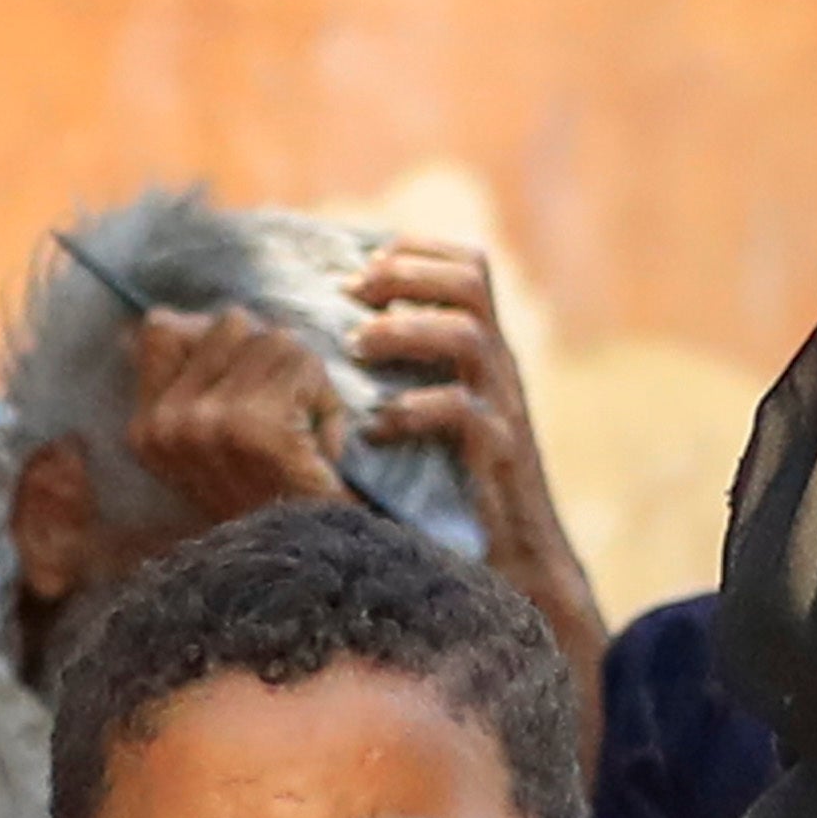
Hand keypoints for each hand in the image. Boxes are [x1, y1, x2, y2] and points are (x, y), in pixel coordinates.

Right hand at [117, 304, 353, 534]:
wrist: (314, 573)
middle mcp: (166, 423)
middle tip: (289, 425)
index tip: (252, 392)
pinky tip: (323, 451)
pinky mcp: (255, 427)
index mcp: (146, 428)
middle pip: (231, 324)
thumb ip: (198, 381)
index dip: (223, 345)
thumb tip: (179, 315)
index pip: (163, 329)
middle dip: (274, 363)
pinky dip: (328, 402)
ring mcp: (205, 424)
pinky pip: (304, 364)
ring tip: (307, 440)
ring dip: (308, 383)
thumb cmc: (280, 507)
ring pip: (275, 339)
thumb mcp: (223, 447)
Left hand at [351, 237, 611, 666]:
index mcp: (478, 351)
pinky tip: (373, 427)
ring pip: (468, 335)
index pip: (465, 266)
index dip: (413, 250)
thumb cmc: (445, 493)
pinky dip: (414, 409)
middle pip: (470, 279)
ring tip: (355, 348)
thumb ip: (387, 374)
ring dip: (404, 332)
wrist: (510, 567)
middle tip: (351, 294)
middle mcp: (496, 369)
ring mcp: (502, 408)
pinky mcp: (501, 456)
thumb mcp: (418, 416)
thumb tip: (306, 335)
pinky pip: (465, 412)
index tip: (357, 263)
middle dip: (404, 275)